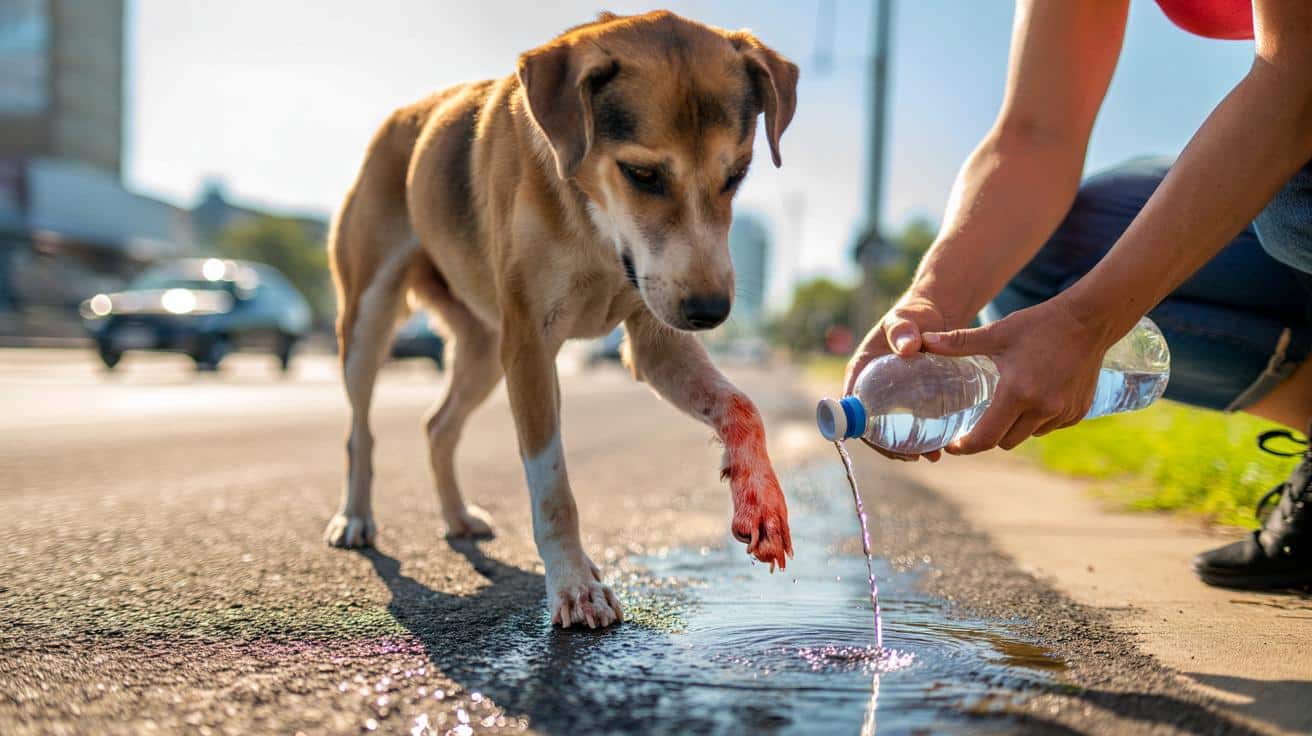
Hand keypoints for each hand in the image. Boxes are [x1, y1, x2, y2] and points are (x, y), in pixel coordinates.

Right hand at [844, 294, 952, 461]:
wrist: (934, 316)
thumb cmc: (913, 316)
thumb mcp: (904, 320)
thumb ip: (903, 330)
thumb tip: (906, 347)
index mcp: (861, 371)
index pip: (850, 408)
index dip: (863, 430)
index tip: (884, 443)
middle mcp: (873, 387)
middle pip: (872, 427)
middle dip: (891, 447)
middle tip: (917, 456)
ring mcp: (892, 395)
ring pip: (893, 428)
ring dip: (909, 447)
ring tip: (934, 455)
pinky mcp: (910, 399)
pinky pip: (911, 422)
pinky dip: (923, 435)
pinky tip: (943, 442)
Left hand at [921, 299, 1107, 453]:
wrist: (1089, 321)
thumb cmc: (1039, 325)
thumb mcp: (996, 332)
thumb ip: (958, 343)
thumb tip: (923, 341)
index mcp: (1017, 392)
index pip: (985, 437)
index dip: (965, 446)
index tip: (952, 445)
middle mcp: (1042, 408)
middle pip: (1005, 442)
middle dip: (988, 436)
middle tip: (975, 423)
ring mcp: (1063, 413)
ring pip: (1028, 435)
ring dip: (1013, 428)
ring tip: (1004, 407)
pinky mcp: (1079, 413)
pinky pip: (1049, 427)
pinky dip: (1037, 420)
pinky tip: (1032, 400)